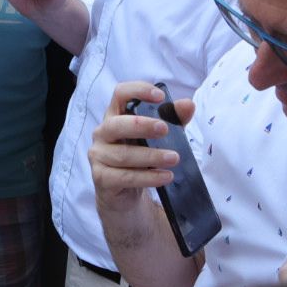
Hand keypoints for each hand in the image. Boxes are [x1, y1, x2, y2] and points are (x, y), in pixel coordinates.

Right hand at [88, 81, 191, 216]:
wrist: (126, 195)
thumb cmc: (141, 160)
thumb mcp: (159, 138)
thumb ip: (173, 120)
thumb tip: (188, 105)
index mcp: (116, 116)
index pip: (120, 94)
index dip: (138, 91)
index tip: (160, 96)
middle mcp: (103, 133)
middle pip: (116, 124)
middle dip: (142, 125)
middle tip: (165, 130)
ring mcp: (99, 156)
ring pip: (123, 155)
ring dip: (151, 156)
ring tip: (174, 159)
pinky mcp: (101, 178)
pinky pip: (125, 176)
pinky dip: (148, 177)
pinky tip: (165, 177)